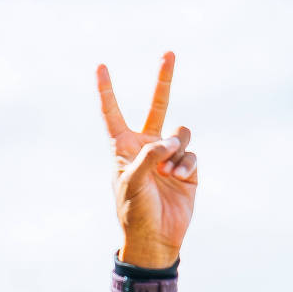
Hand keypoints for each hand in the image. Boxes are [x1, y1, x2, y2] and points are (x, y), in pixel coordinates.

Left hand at [98, 52, 197, 268]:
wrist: (157, 238)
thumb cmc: (135, 212)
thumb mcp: (133, 184)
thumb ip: (148, 157)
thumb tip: (170, 140)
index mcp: (124, 148)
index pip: (113, 113)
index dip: (107, 91)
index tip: (101, 66)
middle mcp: (148, 146)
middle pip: (158, 106)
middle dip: (163, 80)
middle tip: (169, 53)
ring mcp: (169, 155)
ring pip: (181, 132)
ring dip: (177, 149)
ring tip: (169, 172)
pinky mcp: (188, 167)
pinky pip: (191, 153)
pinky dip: (186, 165)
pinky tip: (179, 180)